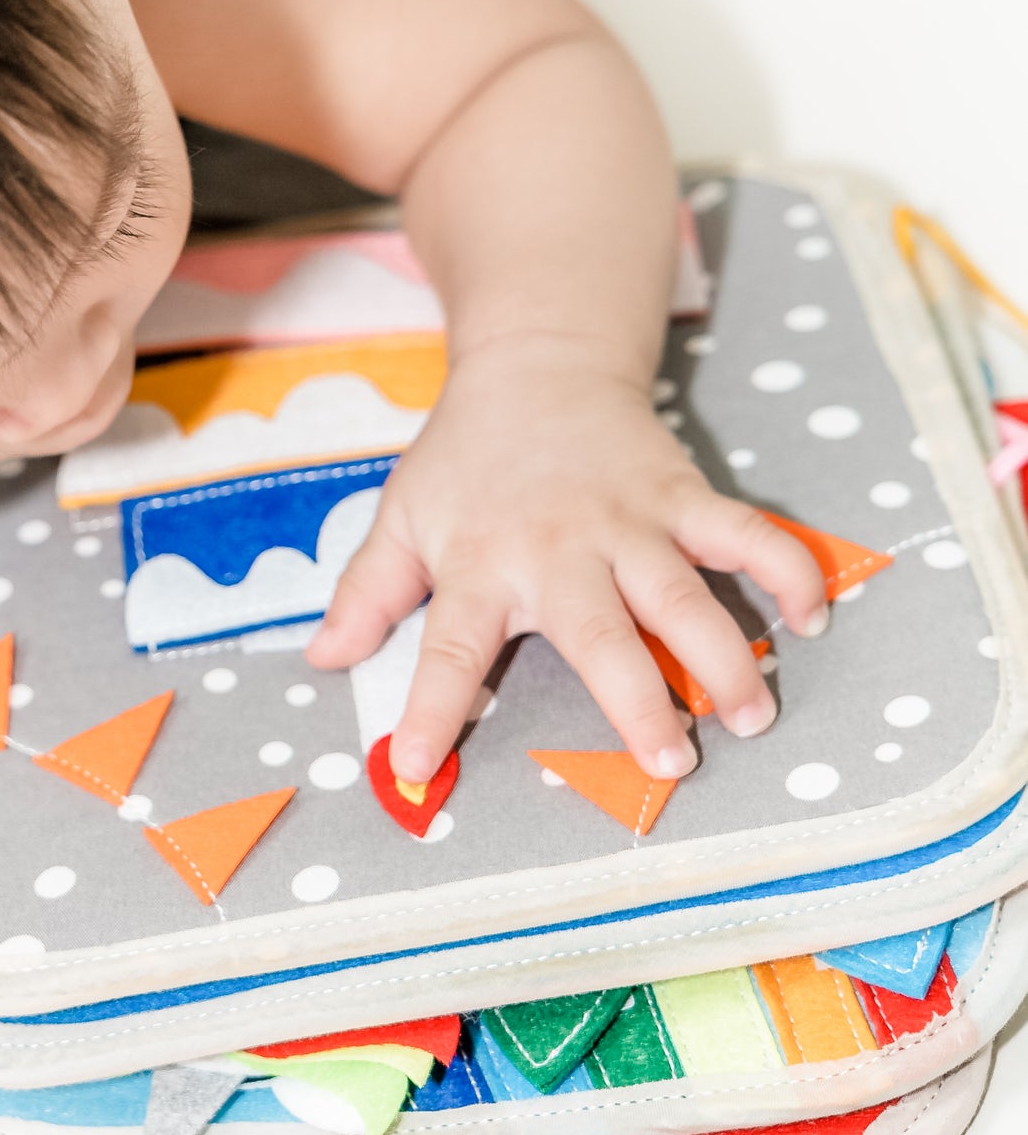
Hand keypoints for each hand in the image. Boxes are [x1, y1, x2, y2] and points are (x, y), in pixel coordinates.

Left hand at [305, 342, 830, 784]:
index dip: (434, 712)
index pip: (447, 651)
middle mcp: (556, 551)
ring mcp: (628, 522)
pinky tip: (811, 618)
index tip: (418, 769)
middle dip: (637, 700)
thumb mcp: (400, 520)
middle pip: (600, 634)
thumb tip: (323, 660)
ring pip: (684, 595)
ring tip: (752, 715)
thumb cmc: (464, 459)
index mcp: (478, 566)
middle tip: (672, 763)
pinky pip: (745, 533)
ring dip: (723, 655)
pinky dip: (785, 569)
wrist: (536, 364)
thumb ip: (367, 595)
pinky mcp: (682, 494)